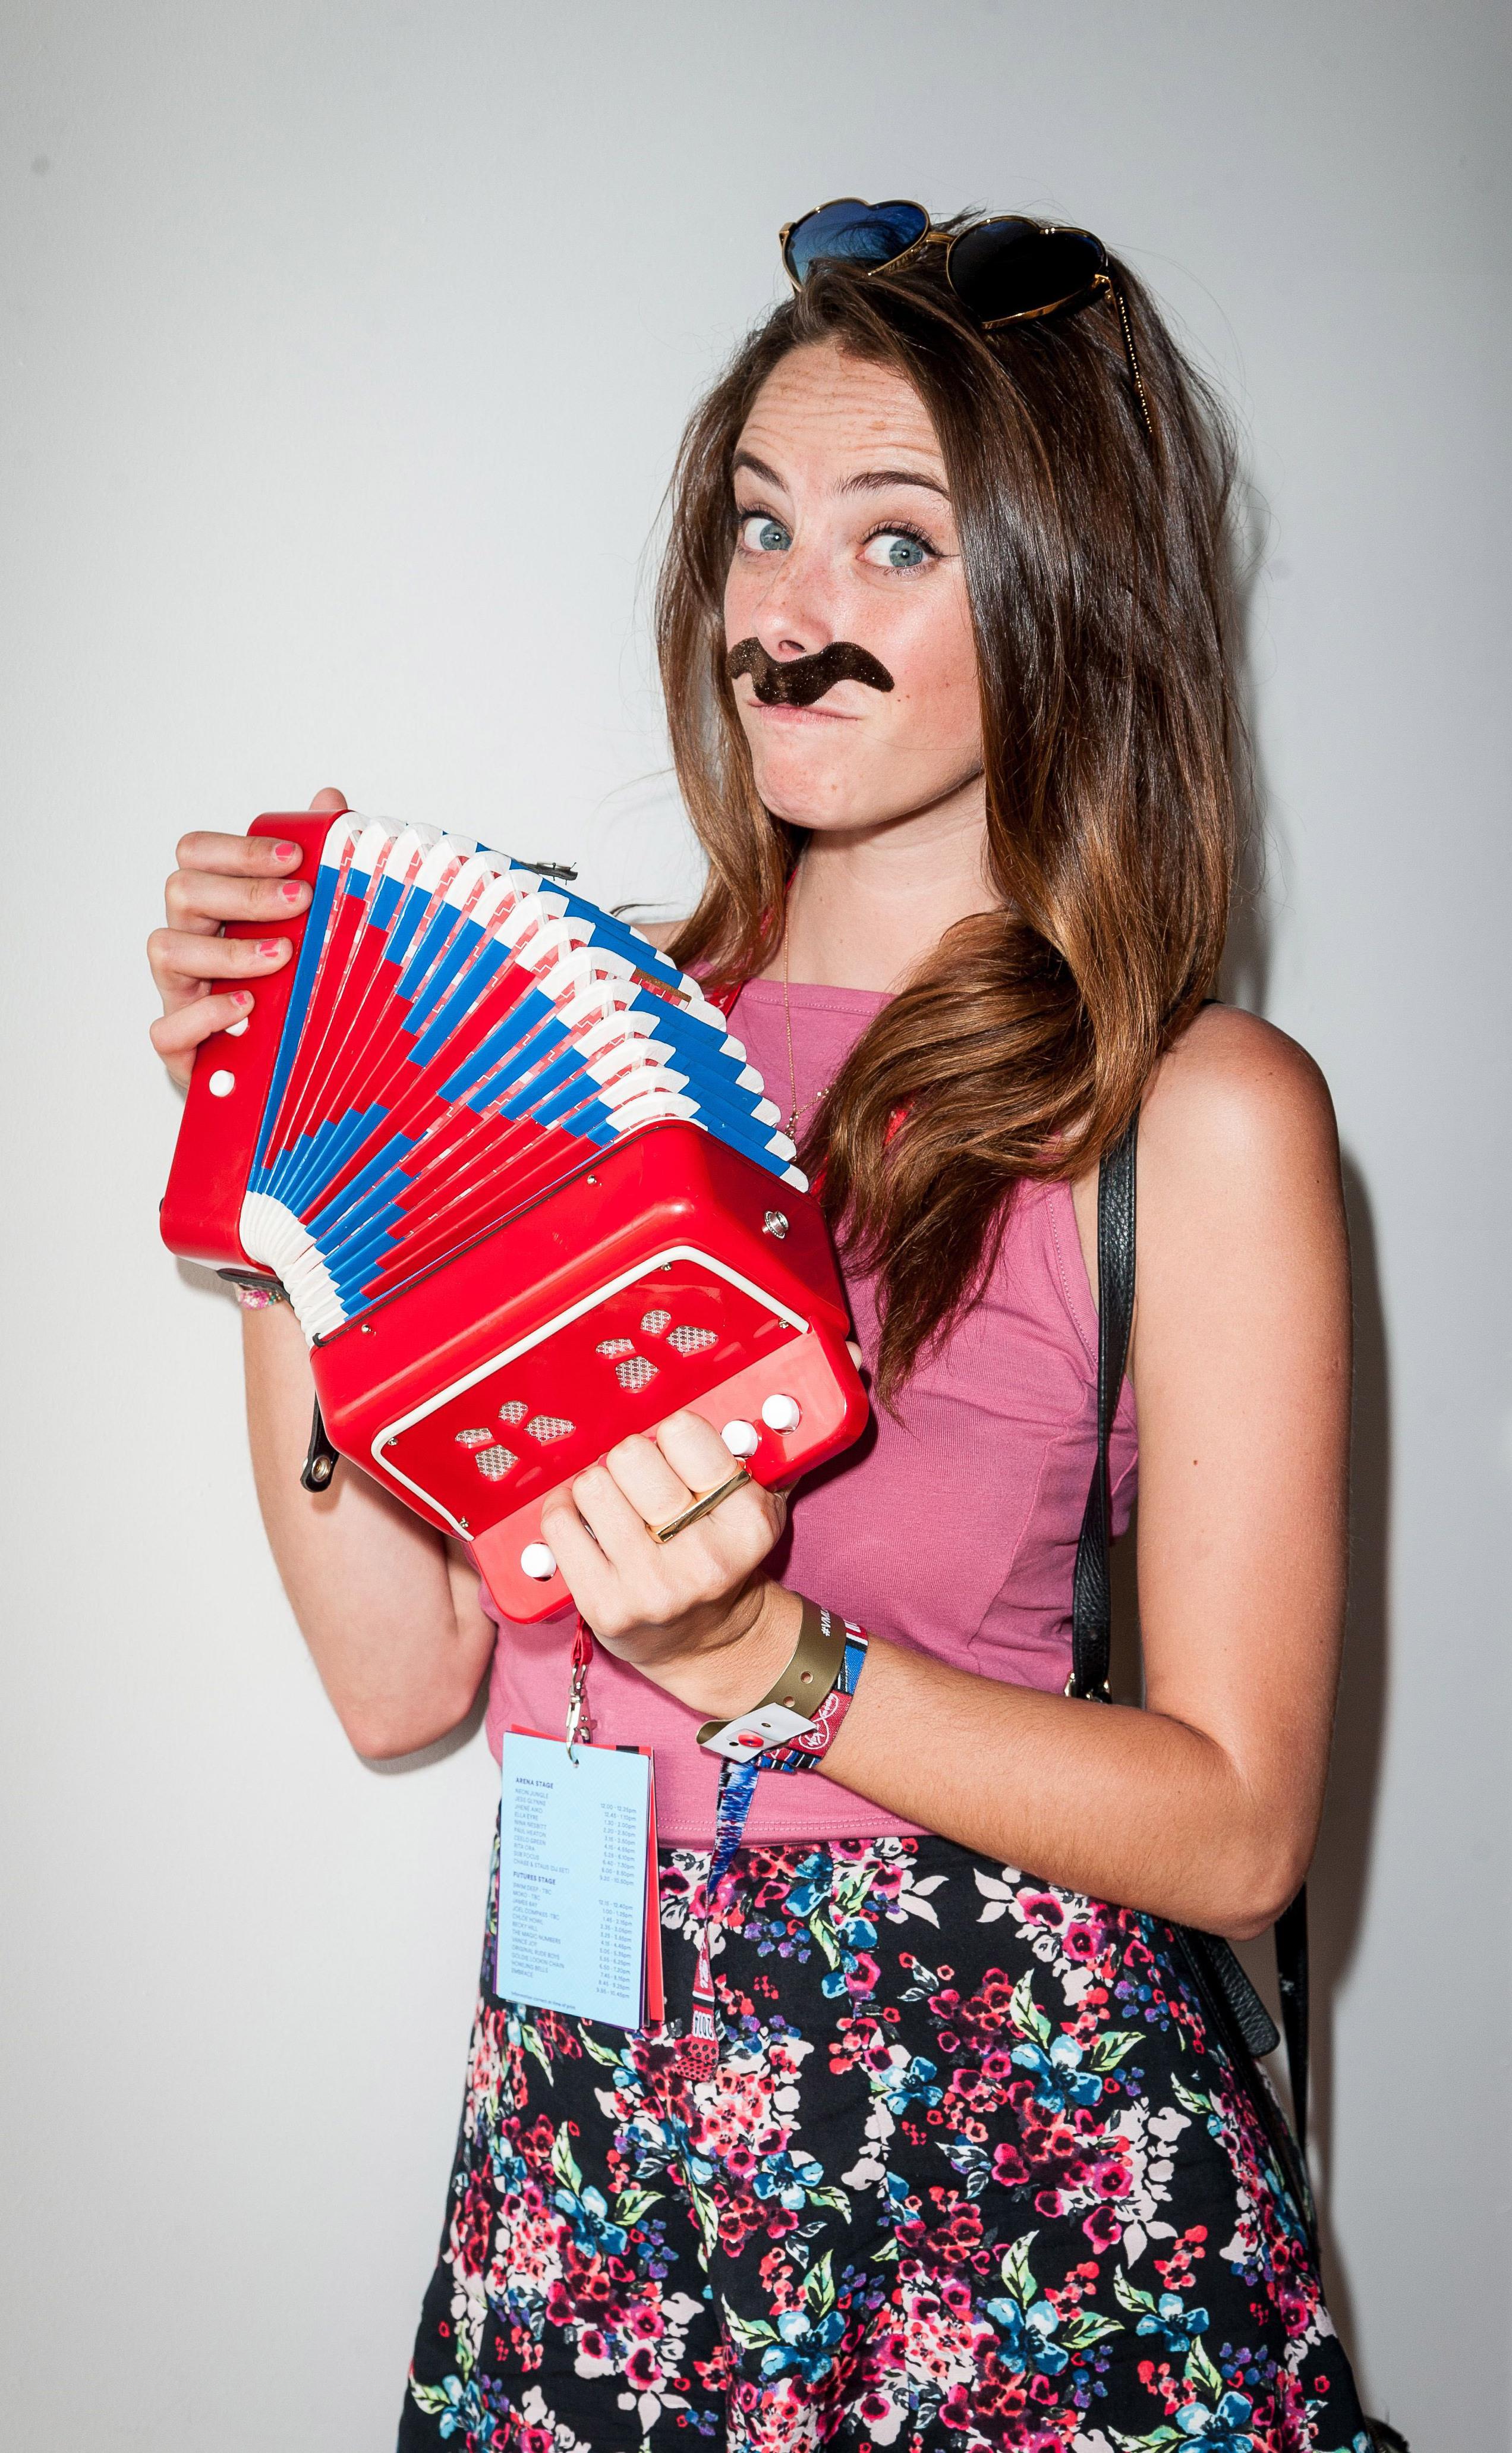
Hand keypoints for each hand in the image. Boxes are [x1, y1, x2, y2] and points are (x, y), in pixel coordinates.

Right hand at [147, 787, 344, 1086]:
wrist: (281, 1073)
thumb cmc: (290, 988)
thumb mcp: (313, 926)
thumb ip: (319, 864)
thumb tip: (329, 801)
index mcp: (214, 906)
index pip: (198, 854)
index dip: (240, 849)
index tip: (297, 858)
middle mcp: (188, 941)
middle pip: (182, 891)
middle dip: (244, 891)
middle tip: (303, 899)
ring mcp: (179, 992)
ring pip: (166, 949)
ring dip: (228, 950)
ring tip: (281, 956)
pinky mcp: (181, 1046)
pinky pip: (167, 1027)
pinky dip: (206, 1015)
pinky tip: (247, 1008)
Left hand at [540, 1408, 799, 1718]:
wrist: (710, 1645)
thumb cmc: (722, 1560)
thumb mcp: (754, 1508)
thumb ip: (745, 1456)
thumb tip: (723, 1398)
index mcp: (747, 1522)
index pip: (683, 1432)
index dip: (673, 1437)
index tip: (674, 1454)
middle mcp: (703, 1558)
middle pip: (630, 1455)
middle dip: (631, 1461)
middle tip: (640, 1483)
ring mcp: (650, 1587)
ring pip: (591, 1485)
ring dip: (598, 1488)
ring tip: (616, 1507)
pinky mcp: (605, 1607)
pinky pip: (559, 1523)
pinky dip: (564, 1512)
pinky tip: (583, 1522)